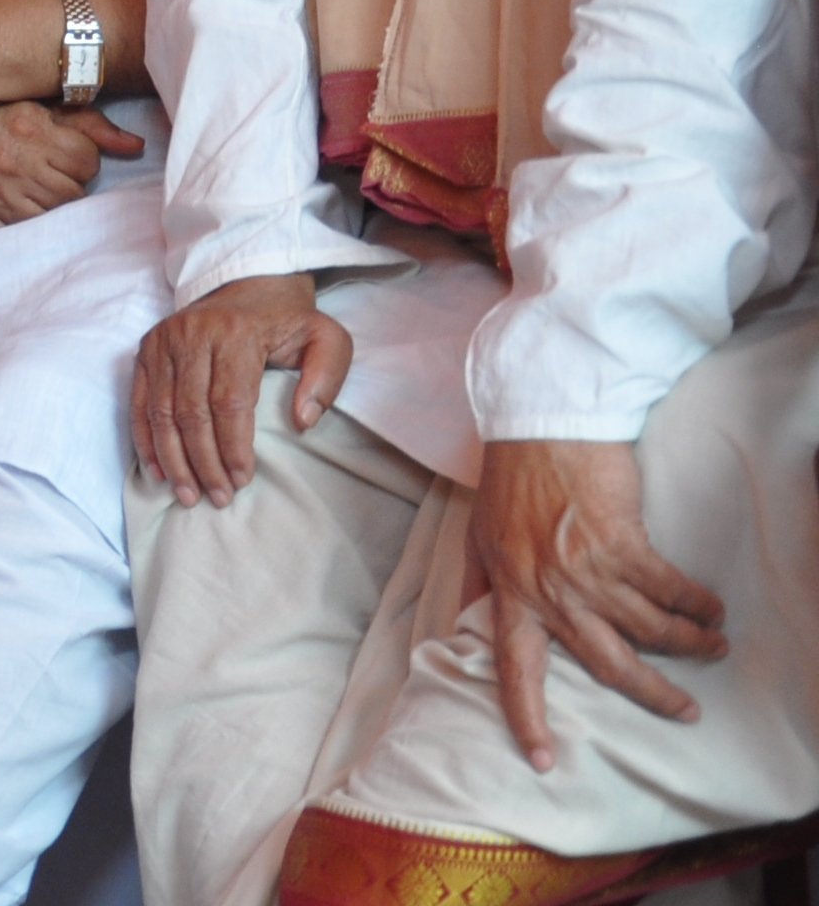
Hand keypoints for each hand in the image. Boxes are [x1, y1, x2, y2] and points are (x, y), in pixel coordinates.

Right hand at [0, 102, 142, 230]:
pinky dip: (22, 220)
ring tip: (27, 185)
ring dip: (46, 203)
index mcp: (30, 128)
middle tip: (42, 171)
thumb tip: (137, 146)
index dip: (78, 158)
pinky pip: (21, 230)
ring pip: (51, 213)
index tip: (60, 153)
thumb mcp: (38, 110)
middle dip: (65, 183)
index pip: (87, 159)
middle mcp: (14, 161)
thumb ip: (90, 125)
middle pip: (72, 191)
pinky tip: (12, 202)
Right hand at [132, 272, 351, 505]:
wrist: (249, 282)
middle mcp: (191, 335)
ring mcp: (163, 341)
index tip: (242, 481)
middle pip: (191, 412)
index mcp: (236, 335)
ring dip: (172, 458)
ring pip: (161, 411)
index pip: (229, 402)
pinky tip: (157, 469)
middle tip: (217, 498)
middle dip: (202, 462)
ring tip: (187, 494)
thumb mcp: (327, 340)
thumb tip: (302, 422)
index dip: (233, 447)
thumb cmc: (289, 321)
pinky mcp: (146, 349)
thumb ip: (325, 380)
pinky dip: (144, 438)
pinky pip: (140, 400)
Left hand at [473, 439, 724, 765]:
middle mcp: (549, 592)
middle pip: (608, 664)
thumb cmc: (510, 479)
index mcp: (511, 593)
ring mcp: (587, 571)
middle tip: (684, 710)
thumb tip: (474, 617)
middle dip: (653, 694)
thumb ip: (484, 582)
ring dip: (688, 644)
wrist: (539, 424)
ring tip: (710, 645)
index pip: (515, 669)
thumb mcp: (481, 535)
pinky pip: (669, 590)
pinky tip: (709, 608)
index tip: (543, 760)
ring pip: (649, 631)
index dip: (527, 718)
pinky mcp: (622, 545)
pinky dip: (696, 603)